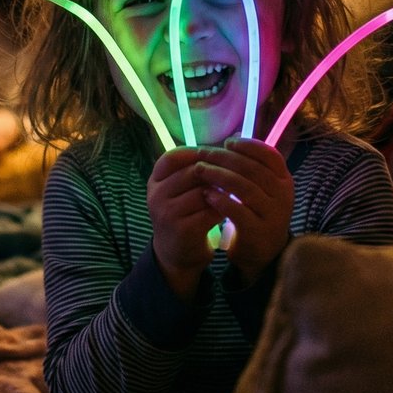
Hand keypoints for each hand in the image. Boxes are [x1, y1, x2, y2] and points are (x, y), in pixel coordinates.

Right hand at [147, 147, 225, 299]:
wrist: (176, 253)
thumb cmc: (184, 213)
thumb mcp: (182, 188)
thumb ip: (198, 167)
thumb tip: (233, 139)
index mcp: (155, 180)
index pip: (175, 156)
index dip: (199, 153)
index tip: (219, 157)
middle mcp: (157, 194)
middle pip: (194, 171)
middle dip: (218, 171)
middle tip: (237, 173)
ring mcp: (167, 213)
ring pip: (205, 190)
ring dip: (224, 190)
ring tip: (237, 191)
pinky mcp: (183, 229)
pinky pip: (211, 211)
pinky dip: (225, 208)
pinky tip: (233, 208)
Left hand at [196, 138, 293, 285]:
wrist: (263, 252)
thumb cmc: (257, 212)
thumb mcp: (261, 188)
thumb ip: (251, 166)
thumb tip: (233, 136)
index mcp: (284, 180)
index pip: (270, 155)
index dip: (248, 146)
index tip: (227, 142)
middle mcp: (283, 196)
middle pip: (253, 170)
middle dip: (225, 158)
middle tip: (203, 153)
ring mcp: (273, 215)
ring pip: (245, 189)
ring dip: (219, 176)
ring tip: (200, 170)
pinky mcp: (258, 232)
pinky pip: (238, 212)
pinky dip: (221, 200)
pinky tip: (206, 194)